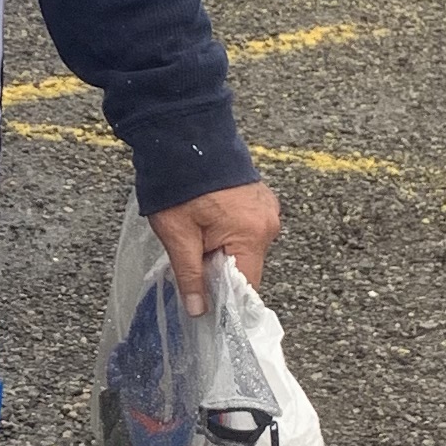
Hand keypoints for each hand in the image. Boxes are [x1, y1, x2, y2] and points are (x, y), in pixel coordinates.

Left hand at [147, 178, 281, 311]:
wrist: (183, 135)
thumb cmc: (178, 186)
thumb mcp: (178, 236)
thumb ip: (190, 275)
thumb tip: (199, 310)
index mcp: (252, 235)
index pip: (247, 286)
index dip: (225, 299)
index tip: (206, 305)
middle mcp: (268, 223)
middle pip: (246, 266)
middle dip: (220, 270)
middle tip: (191, 257)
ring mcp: (267, 208)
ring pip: (246, 247)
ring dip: (223, 250)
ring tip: (197, 233)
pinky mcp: (260, 198)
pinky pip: (247, 228)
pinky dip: (229, 232)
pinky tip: (208, 220)